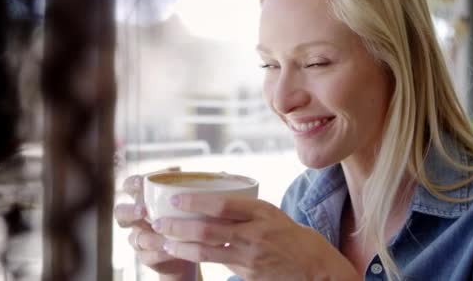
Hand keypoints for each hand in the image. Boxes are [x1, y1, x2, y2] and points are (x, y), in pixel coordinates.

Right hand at [115, 170, 196, 279]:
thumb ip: (198, 188)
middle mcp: (137, 218)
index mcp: (145, 198)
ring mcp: (139, 238)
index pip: (129, 186)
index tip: (143, 182)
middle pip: (120, 212)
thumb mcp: (193, 202)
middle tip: (144, 210)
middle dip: (131, 211)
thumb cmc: (190, 218)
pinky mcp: (146, 257)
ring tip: (165, 234)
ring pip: (136, 237)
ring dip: (151, 235)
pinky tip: (171, 249)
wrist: (190, 250)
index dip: (132, 183)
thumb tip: (221, 174)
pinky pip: (146, 256)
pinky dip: (159, 252)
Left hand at [152, 194, 359, 280]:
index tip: (174, 199)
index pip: (222, 205)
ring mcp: (249, 257)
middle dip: (178, 226)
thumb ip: (242, 208)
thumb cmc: (290, 234)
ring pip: (206, 251)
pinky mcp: (246, 274)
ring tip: (163, 242)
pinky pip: (217, 263)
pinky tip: (183, 253)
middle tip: (158, 222)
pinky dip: (197, 257)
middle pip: (208, 229)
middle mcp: (254, 233)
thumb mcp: (269, 213)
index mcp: (260, 211)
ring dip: (180, 247)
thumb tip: (208, 200)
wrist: (314, 267)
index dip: (195, 202)